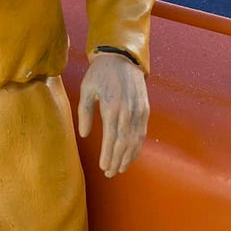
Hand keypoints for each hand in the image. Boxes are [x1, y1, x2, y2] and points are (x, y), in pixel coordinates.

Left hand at [76, 51, 148, 176]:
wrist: (122, 57)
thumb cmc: (100, 73)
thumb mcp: (87, 89)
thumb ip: (84, 113)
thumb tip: (85, 135)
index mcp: (112, 107)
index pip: (111, 138)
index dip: (108, 155)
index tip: (103, 167)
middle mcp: (128, 111)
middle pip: (124, 143)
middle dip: (118, 161)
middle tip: (110, 173)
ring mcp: (139, 111)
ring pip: (135, 140)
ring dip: (128, 157)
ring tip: (120, 169)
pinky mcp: (145, 109)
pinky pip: (142, 132)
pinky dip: (137, 146)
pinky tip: (131, 154)